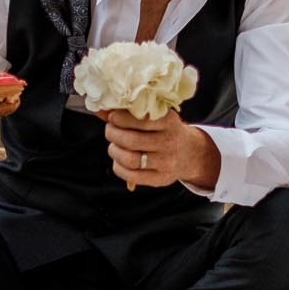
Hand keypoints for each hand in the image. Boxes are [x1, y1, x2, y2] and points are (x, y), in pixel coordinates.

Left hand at [100, 108, 218, 190]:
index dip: (120, 118)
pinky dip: (118, 167)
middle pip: (131, 140)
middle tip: (110, 130)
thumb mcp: (154, 116)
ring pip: (129, 159)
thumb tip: (100, 110)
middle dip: (113, 134)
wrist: (188, 153)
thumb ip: (129, 112)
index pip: (139, 119)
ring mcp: (166, 162)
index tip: (112, 117)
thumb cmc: (163, 130)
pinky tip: (119, 160)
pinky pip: (131, 176)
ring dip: (114, 151)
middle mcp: (170, 142)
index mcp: (169, 121)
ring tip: (114, 146)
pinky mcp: (160, 179)